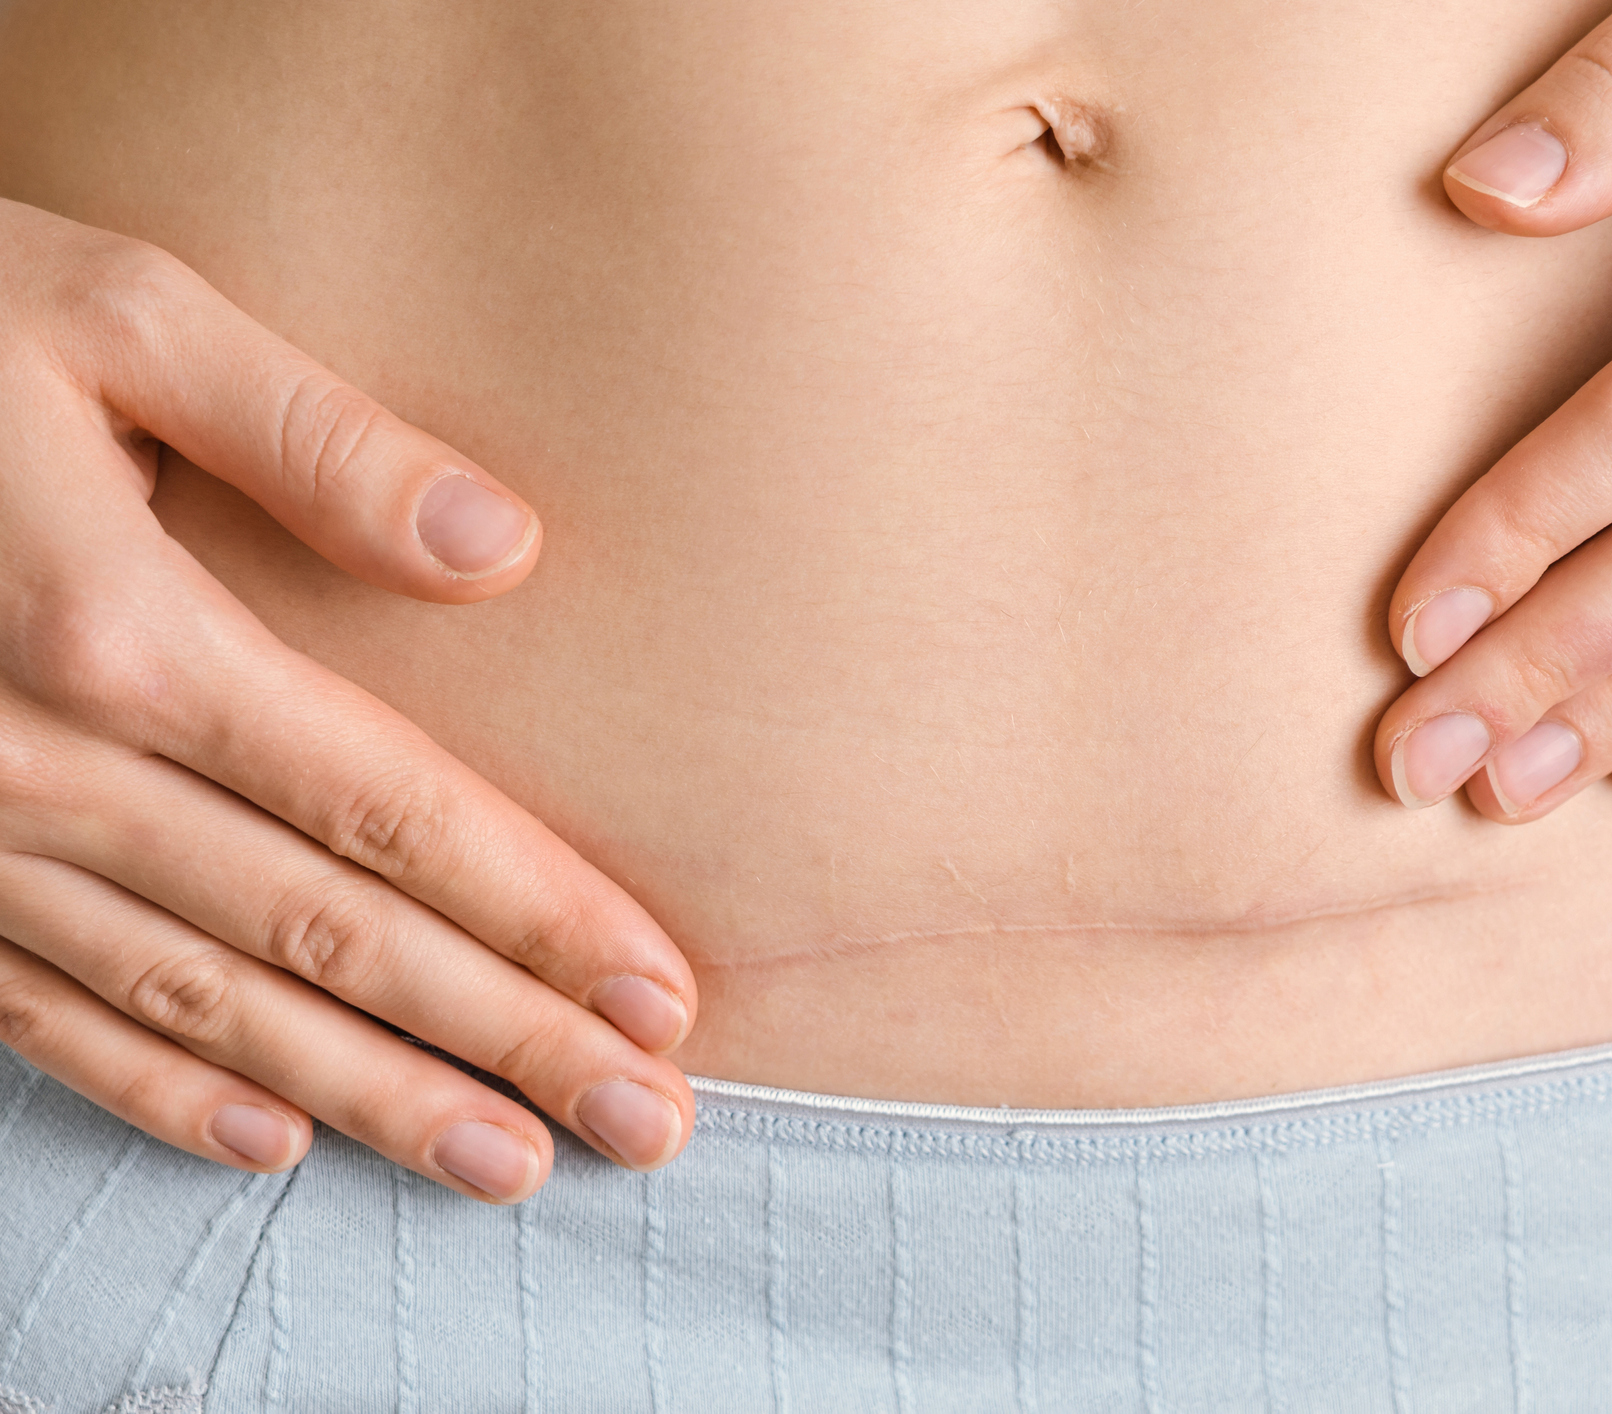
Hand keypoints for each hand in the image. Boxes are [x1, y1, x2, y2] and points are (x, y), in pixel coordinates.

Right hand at [0, 198, 697, 1201]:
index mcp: (125, 635)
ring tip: (506, 1161)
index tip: (657, 995)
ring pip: (204, 1006)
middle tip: (642, 1122)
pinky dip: (159, 1091)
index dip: (538, 915)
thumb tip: (499, 547)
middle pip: (326, 937)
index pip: (390, 811)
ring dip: (368, 1097)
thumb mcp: (118, 315)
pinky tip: (272, 1142)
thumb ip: (313, 436)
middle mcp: (48, 769)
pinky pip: (42, 1016)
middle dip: (503, 1039)